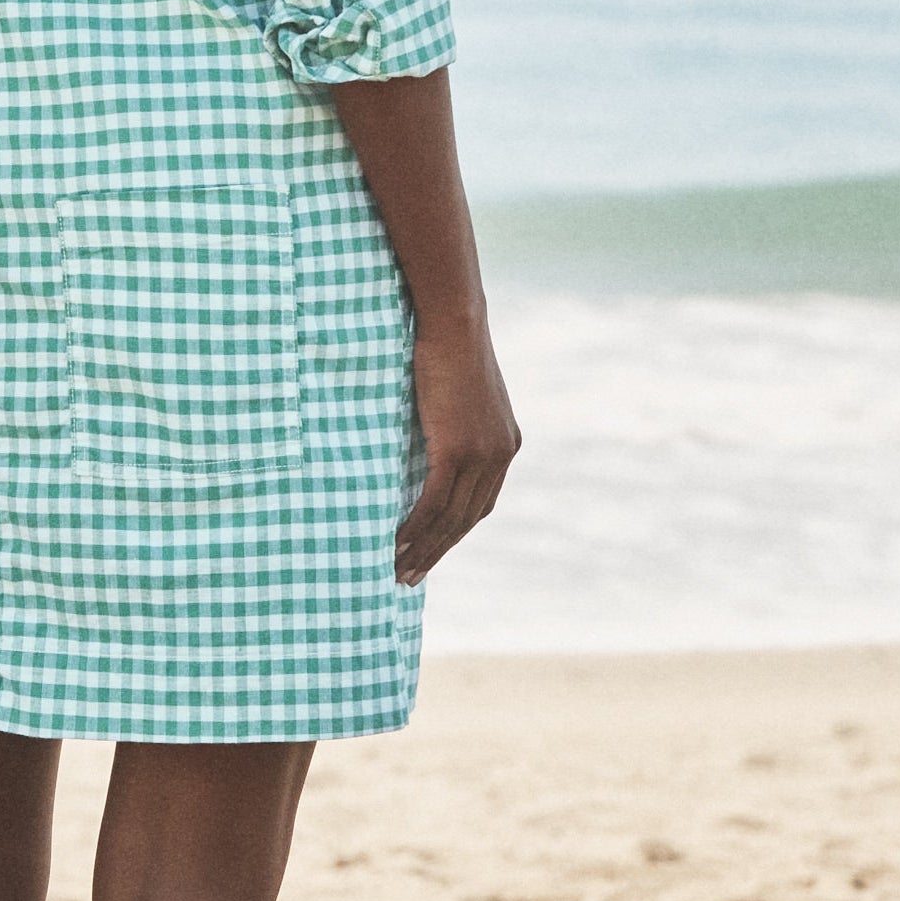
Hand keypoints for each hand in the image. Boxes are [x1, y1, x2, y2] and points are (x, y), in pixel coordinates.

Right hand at [394, 320, 519, 584]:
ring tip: (397, 570)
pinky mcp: (458, 450)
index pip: (479, 504)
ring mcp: (481, 455)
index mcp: (504, 444)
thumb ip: (450, 423)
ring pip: (450, 518)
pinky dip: (415, 527)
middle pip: (466, 520)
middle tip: (409, 577)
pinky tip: (394, 543)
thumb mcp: (456, 393)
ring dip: (423, 549)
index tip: (431, 552)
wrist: (453, 322)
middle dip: (437, 552)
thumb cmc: (445, 346)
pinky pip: (434, 502)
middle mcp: (500, 455)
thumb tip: (424, 439)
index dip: (454, 532)